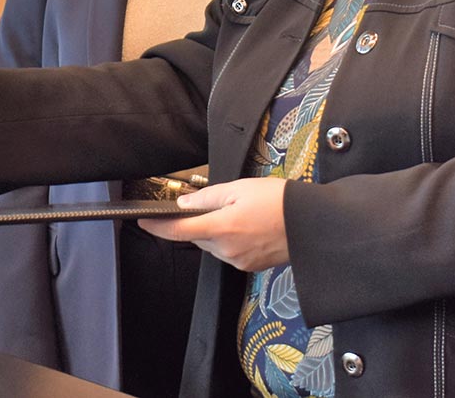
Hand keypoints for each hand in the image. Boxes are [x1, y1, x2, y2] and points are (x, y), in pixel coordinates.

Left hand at [138, 176, 288, 271]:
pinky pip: (228, 253)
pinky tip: (244, 227)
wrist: (311, 224)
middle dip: (195, 223)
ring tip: (234, 213)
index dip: (157, 227)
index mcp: (221, 228)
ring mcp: (238, 261)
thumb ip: (207, 198)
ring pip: (212, 246)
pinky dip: (227, 240)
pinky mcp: (250, 266)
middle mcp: (226, 249)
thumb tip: (184, 205)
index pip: (178, 231)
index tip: (143, 221)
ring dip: (212, 232)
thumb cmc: (277, 200)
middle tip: (205, 206)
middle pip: (197, 238)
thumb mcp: (239, 188)